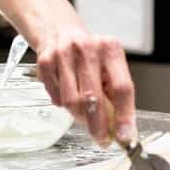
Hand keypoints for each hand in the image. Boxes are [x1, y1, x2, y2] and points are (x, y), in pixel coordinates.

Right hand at [33, 23, 136, 145]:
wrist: (59, 30)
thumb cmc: (90, 54)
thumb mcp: (109, 65)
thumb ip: (115, 94)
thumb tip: (123, 130)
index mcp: (111, 49)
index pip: (122, 88)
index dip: (124, 116)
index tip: (125, 136)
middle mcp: (88, 49)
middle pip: (94, 99)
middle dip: (98, 126)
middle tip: (102, 140)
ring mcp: (64, 54)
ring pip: (72, 102)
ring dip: (80, 117)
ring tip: (85, 114)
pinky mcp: (45, 62)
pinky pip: (56, 98)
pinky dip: (62, 104)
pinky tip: (67, 95)